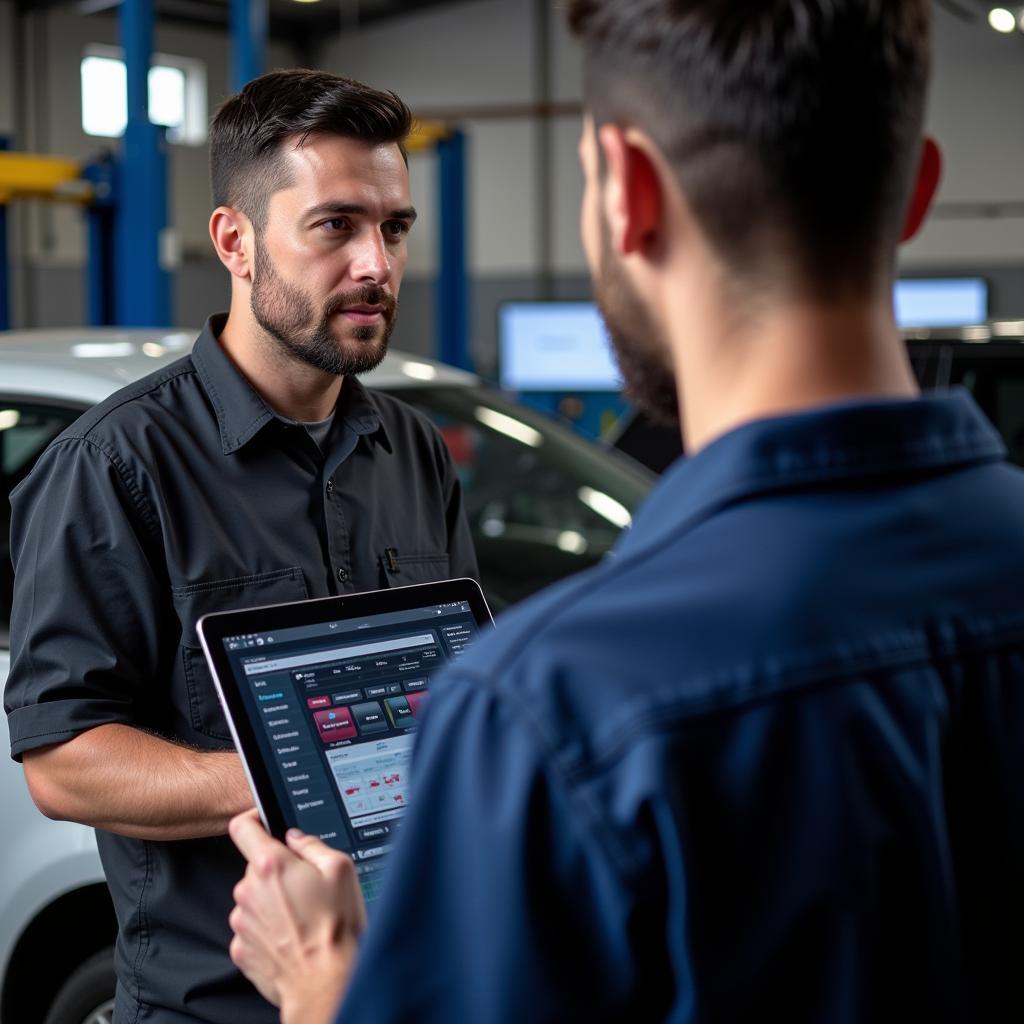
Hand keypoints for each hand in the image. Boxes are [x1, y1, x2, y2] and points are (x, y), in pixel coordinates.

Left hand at [228, 809, 366, 1023]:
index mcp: (271, 865)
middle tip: (306, 887)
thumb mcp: (341, 869)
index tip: (263, 823)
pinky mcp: (241, 950)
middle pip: (255, 867)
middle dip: (277, 871)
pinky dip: (268, 930)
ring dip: (272, 902)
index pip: (242, 828)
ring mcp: (242, 923)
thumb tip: (297, 838)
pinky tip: (293, 937)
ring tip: (302, 917)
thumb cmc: (336, 928)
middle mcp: (248, 891)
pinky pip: (252, 929)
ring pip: (254, 899)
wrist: (325, 983)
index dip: (253, 819)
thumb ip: (313, 844)